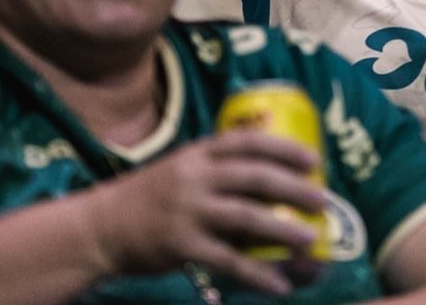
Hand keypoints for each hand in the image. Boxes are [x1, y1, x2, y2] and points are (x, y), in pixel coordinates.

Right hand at [86, 128, 327, 296]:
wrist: (101, 227)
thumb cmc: (151, 197)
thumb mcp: (182, 168)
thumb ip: (217, 169)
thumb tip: (269, 178)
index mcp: (199, 153)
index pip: (249, 142)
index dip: (285, 148)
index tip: (314, 159)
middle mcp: (195, 176)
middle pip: (255, 177)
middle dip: (295, 188)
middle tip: (323, 200)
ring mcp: (188, 211)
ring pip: (246, 217)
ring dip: (283, 229)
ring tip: (311, 239)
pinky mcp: (181, 246)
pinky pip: (227, 261)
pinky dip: (257, 273)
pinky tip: (280, 284)